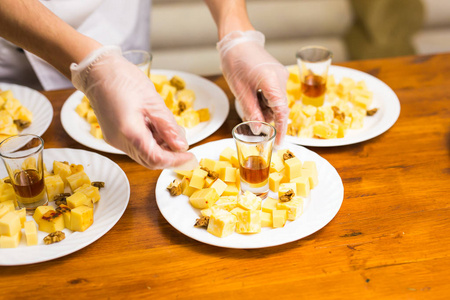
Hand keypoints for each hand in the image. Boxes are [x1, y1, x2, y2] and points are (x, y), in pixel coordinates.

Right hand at [70, 46, 196, 168]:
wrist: (98, 70)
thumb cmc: (124, 79)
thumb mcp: (153, 102)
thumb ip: (168, 127)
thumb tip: (181, 146)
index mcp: (129, 131)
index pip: (157, 158)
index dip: (176, 160)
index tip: (191, 157)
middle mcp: (120, 141)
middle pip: (149, 160)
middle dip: (170, 157)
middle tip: (186, 148)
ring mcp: (115, 139)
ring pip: (143, 155)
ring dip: (161, 149)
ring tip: (172, 133)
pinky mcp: (114, 135)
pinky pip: (136, 146)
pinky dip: (151, 142)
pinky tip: (159, 129)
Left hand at [217, 31, 288, 145]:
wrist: (237, 40)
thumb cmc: (235, 62)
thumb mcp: (240, 90)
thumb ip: (251, 111)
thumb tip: (258, 130)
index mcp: (273, 82)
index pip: (282, 112)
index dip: (281, 130)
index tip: (280, 144)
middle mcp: (281, 79)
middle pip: (278, 108)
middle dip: (266, 117)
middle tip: (249, 118)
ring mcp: (280, 76)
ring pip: (275, 102)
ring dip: (263, 108)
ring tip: (246, 101)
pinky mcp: (277, 75)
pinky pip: (273, 94)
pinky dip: (264, 100)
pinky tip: (252, 95)